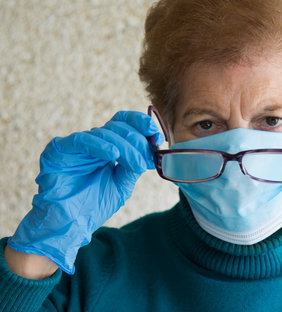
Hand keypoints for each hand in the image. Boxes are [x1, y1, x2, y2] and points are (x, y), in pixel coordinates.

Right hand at [8, 111, 162, 273]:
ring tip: (138, 165)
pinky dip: (101, 146)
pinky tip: (114, 155)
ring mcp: (74, 145)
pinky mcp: (58, 150)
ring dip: (126, 148)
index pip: (123, 123)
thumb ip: (135, 164)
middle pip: (117, 127)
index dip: (141, 124)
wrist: (70, 226)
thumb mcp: (123, 183)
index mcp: (106, 146)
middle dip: (138, 141)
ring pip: (104, 133)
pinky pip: (82, 140)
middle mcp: (91, 142)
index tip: (156, 134)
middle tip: (148, 158)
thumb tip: (154, 147)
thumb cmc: (94, 205)